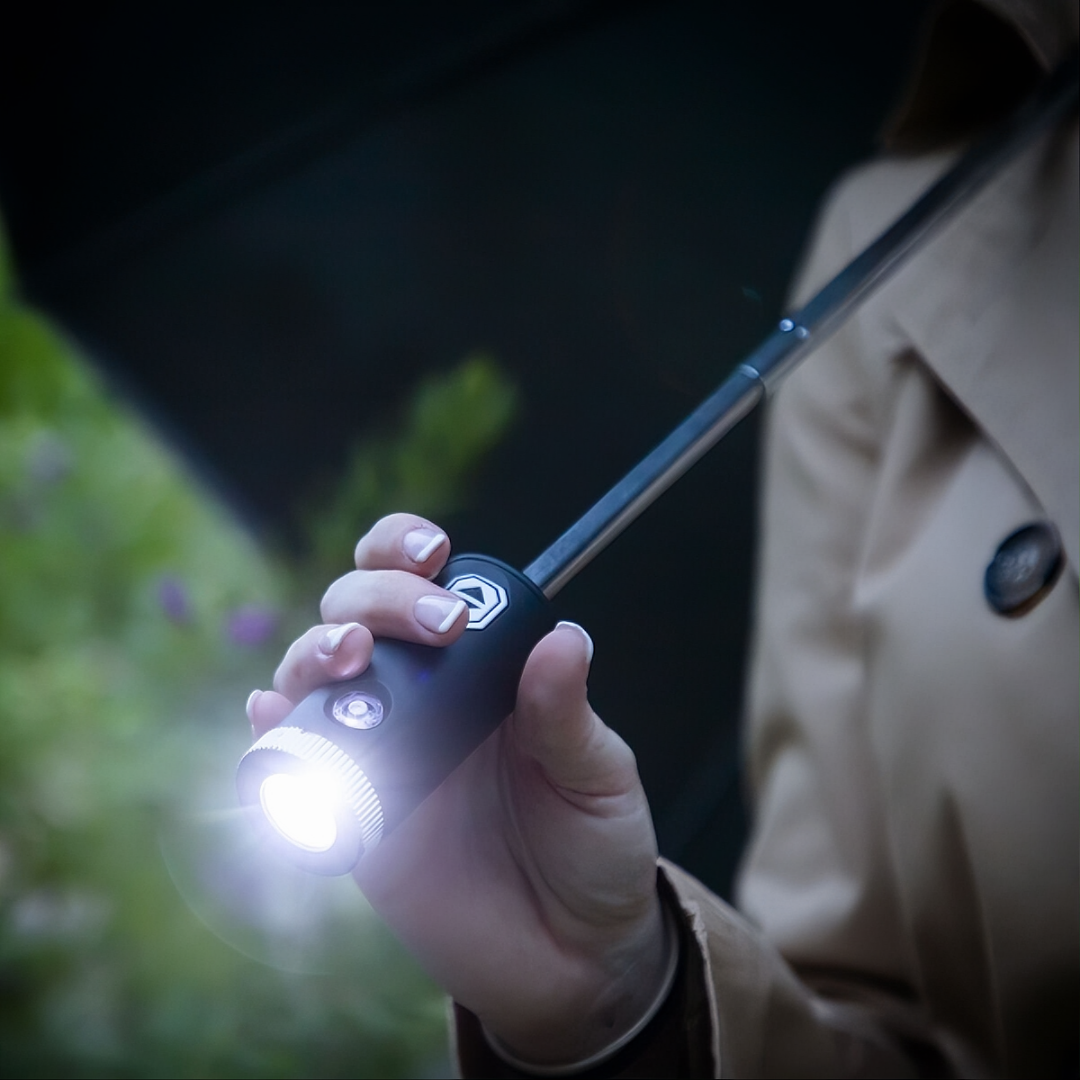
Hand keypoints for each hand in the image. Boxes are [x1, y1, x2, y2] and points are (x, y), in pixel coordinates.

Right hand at [247, 514, 669, 1066]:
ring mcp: (377, 754)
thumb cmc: (594, 849)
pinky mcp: (349, 818)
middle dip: (373, 598)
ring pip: (311, 676)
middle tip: (431, 627)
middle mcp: (417, 699)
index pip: (422, 585)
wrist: (571, 958)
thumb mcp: (596, 776)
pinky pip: (289, 765)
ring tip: (347, 658)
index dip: (406, 553)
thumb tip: (564, 638)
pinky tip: (272, 716)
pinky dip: (271, 735)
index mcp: (476, 672)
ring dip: (312, 651)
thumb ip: (569, 715)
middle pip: (355, 612)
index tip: (435, 554)